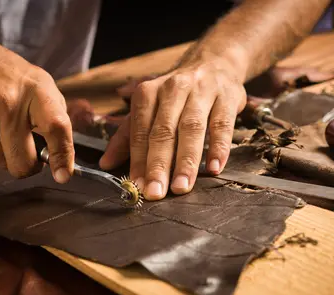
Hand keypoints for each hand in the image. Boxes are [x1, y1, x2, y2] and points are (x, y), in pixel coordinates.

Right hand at [0, 37, 73, 181]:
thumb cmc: (12, 78)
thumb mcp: (43, 86)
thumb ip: (56, 119)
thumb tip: (64, 160)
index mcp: (37, 92)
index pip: (56, 127)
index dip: (62, 156)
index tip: (63, 175)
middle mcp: (8, 103)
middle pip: (22, 161)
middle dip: (28, 167)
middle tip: (30, 156)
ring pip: (0, 162)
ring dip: (6, 153)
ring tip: (3, 128)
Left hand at [100, 59, 246, 199]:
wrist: (214, 63)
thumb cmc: (176, 94)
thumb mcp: (148, 108)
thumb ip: (127, 137)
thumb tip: (106, 164)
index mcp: (148, 92)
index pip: (141, 131)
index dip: (138, 160)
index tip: (137, 186)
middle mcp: (173, 89)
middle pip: (164, 131)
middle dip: (159, 164)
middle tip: (156, 192)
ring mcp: (202, 91)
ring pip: (192, 128)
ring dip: (186, 161)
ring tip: (181, 187)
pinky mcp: (227, 97)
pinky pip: (222, 124)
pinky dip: (218, 147)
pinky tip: (214, 168)